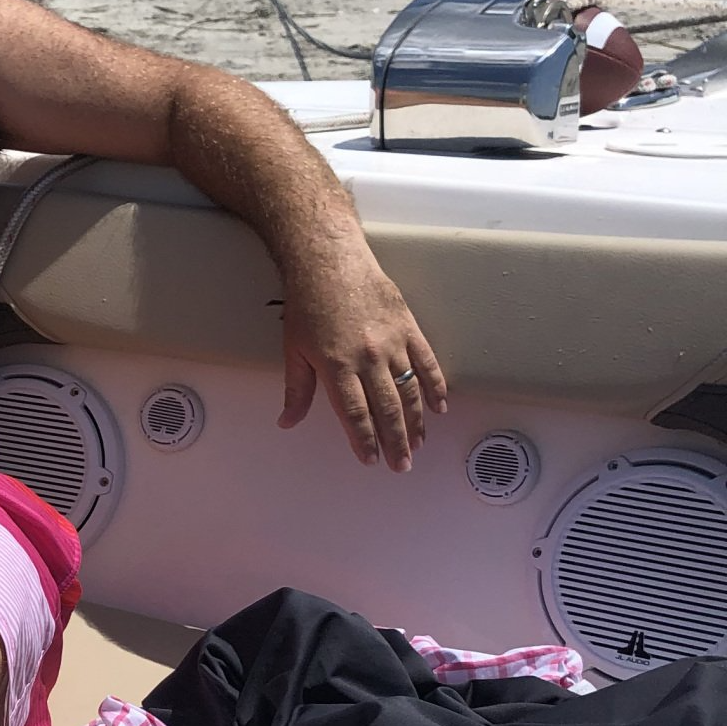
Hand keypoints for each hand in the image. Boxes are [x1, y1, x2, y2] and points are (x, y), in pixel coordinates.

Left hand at [276, 249, 446, 471]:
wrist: (331, 261)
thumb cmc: (309, 303)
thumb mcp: (294, 349)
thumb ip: (297, 390)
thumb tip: (287, 421)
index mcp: (337, 366)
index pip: (355, 414)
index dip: (364, 440)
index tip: (370, 459)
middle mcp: (367, 358)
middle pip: (387, 409)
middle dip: (395, 441)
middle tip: (401, 464)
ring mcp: (392, 342)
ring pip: (410, 390)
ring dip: (416, 421)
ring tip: (418, 443)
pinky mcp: (408, 327)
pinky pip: (427, 362)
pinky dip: (435, 386)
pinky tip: (438, 406)